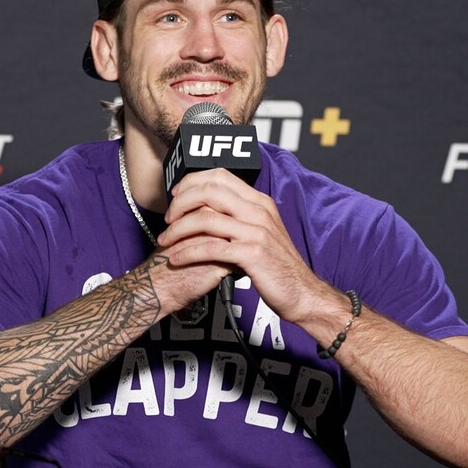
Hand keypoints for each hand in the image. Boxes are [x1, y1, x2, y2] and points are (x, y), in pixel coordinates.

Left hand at [157, 168, 323, 323]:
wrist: (301, 292)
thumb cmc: (277, 264)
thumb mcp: (263, 230)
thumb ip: (242, 215)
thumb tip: (212, 206)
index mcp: (259, 202)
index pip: (220, 176)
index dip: (192, 182)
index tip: (177, 195)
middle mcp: (258, 211)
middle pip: (209, 191)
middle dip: (181, 203)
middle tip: (168, 218)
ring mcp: (256, 232)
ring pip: (205, 219)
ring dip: (178, 229)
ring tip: (166, 240)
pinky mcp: (251, 255)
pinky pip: (210, 248)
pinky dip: (188, 252)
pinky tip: (177, 258)